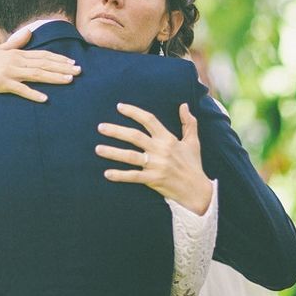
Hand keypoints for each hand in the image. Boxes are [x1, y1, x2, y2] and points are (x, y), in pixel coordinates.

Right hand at [0, 29, 80, 101]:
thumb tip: (29, 32)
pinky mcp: (1, 84)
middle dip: (62, 67)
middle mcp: (15, 61)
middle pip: (43, 63)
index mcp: (16, 53)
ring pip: (36, 74)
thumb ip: (15, 42)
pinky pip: (20, 89)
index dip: (59, 58)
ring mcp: (8, 72)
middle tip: (79, 71)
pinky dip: (33, 94)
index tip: (72, 62)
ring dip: (54, 78)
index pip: (42, 55)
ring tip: (69, 81)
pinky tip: (45, 98)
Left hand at [95, 103, 212, 214]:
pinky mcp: (153, 180)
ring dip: (113, 152)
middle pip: (135, 137)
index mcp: (168, 139)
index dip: (134, 112)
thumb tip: (184, 105)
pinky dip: (120, 175)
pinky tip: (107, 173)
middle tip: (100, 127)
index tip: (119, 107)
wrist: (198, 191)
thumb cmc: (194, 164)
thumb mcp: (193, 142)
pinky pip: (133, 176)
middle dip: (116, 131)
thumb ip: (189, 122)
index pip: (149, 120)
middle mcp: (161, 150)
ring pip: (130, 156)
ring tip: (97, 149)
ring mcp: (156, 165)